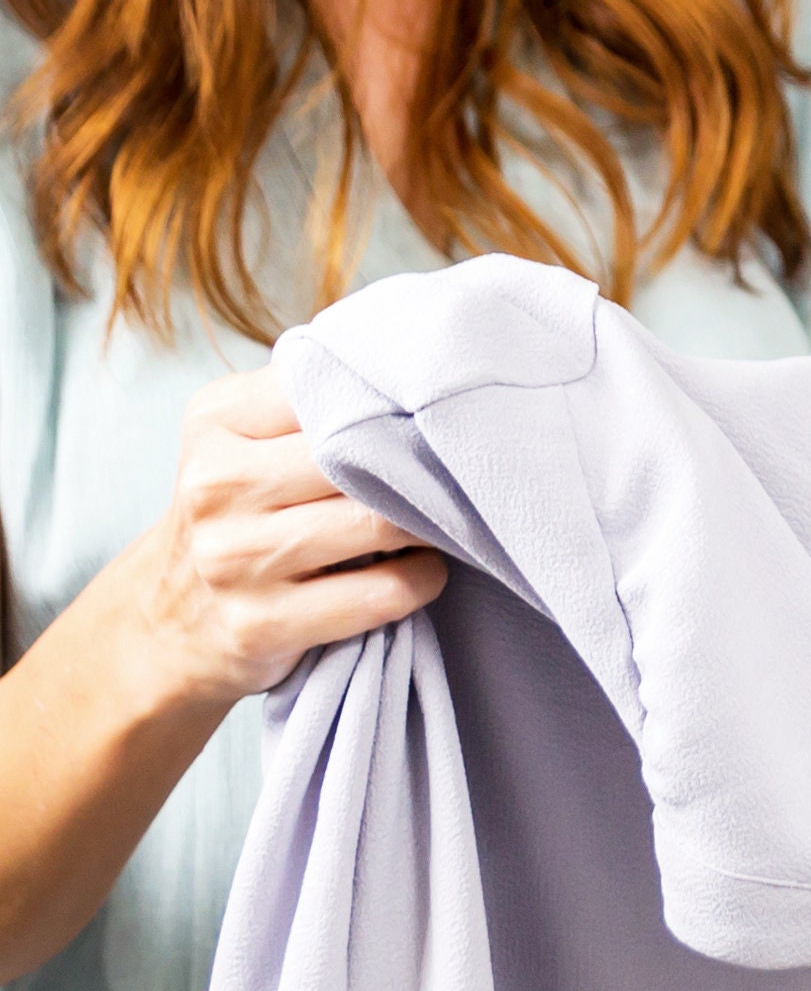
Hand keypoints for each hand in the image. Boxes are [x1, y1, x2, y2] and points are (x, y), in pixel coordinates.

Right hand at [125, 369, 448, 710]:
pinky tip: (419, 570)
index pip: (332, 387)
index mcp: (217, 420)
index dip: (396, 402)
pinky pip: (383, 593)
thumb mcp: (246, 436)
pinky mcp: (260, 623)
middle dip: (425, 467)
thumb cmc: (238, 512)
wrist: (170, 619)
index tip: (433, 415)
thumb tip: (412, 367)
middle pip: (363, 458)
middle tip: (461, 473)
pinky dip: (422, 579)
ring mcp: (234, 558)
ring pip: (380, 524)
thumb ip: (311, 395)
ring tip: (441, 520)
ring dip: (433, 525)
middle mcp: (217, 484)